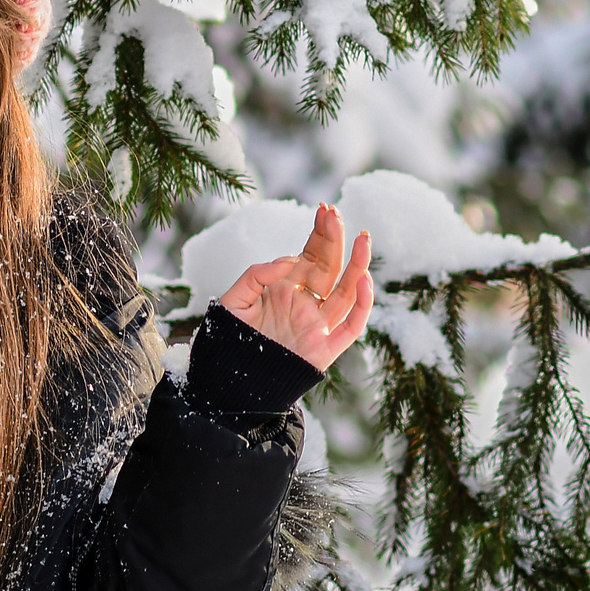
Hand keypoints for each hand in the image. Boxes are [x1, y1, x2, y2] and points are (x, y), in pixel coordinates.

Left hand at [217, 203, 372, 371]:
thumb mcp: (234, 300)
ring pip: (346, 293)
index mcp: (286, 289)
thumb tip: (288, 262)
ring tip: (363, 238)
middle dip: (334, 239)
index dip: (319, 233)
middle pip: (329, 267)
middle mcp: (305, 304)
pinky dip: (361, 306)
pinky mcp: (324, 350)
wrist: (226, 381)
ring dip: (358, 266)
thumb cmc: (228, 339)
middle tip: (336, 213)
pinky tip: (363, 281)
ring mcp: (317, 326)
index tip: (324, 209)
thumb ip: (256, 276)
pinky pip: (350, 327)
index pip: (310, 255)